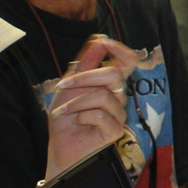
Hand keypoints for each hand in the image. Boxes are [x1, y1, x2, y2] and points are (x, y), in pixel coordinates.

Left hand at [45, 35, 137, 179]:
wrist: (60, 147)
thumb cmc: (66, 118)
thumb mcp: (70, 85)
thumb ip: (85, 63)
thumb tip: (98, 39)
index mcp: (109, 84)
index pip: (128, 61)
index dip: (120, 49)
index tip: (103, 43)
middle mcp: (117, 97)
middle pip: (114, 75)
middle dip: (85, 77)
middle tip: (63, 85)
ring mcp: (118, 114)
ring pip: (104, 96)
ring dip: (76, 102)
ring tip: (62, 111)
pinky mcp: (115, 131)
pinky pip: (101, 115)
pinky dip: (82, 116)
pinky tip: (76, 122)